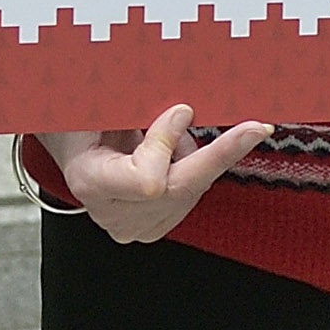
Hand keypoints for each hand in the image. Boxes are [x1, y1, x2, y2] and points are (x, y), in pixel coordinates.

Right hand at [41, 105, 273, 245]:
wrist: (74, 142)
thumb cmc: (85, 117)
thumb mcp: (102, 103)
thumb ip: (135, 108)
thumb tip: (183, 114)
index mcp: (91, 181)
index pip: (147, 181)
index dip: (167, 144)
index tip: (182, 111)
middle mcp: (112, 213)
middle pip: (180, 189)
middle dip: (215, 154)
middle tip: (255, 127)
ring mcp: (133, 226)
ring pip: (192, 192)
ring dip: (199, 159)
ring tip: (176, 129)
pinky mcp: (152, 226)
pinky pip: (192, 196)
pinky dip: (195, 170)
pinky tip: (178, 153)